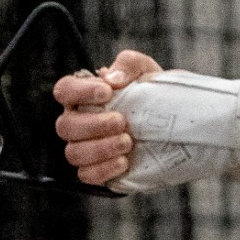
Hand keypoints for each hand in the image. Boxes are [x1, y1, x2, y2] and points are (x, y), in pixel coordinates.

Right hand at [53, 49, 161, 187]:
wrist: (175, 121)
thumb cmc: (152, 93)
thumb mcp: (145, 70)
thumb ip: (128, 64)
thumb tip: (111, 77)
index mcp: (83, 96)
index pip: (64, 90)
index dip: (80, 92)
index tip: (107, 92)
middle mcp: (79, 122)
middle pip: (65, 126)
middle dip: (94, 124)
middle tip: (121, 121)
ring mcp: (86, 147)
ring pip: (73, 153)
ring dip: (100, 148)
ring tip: (127, 142)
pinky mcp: (98, 169)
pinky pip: (87, 175)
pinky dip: (103, 169)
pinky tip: (123, 161)